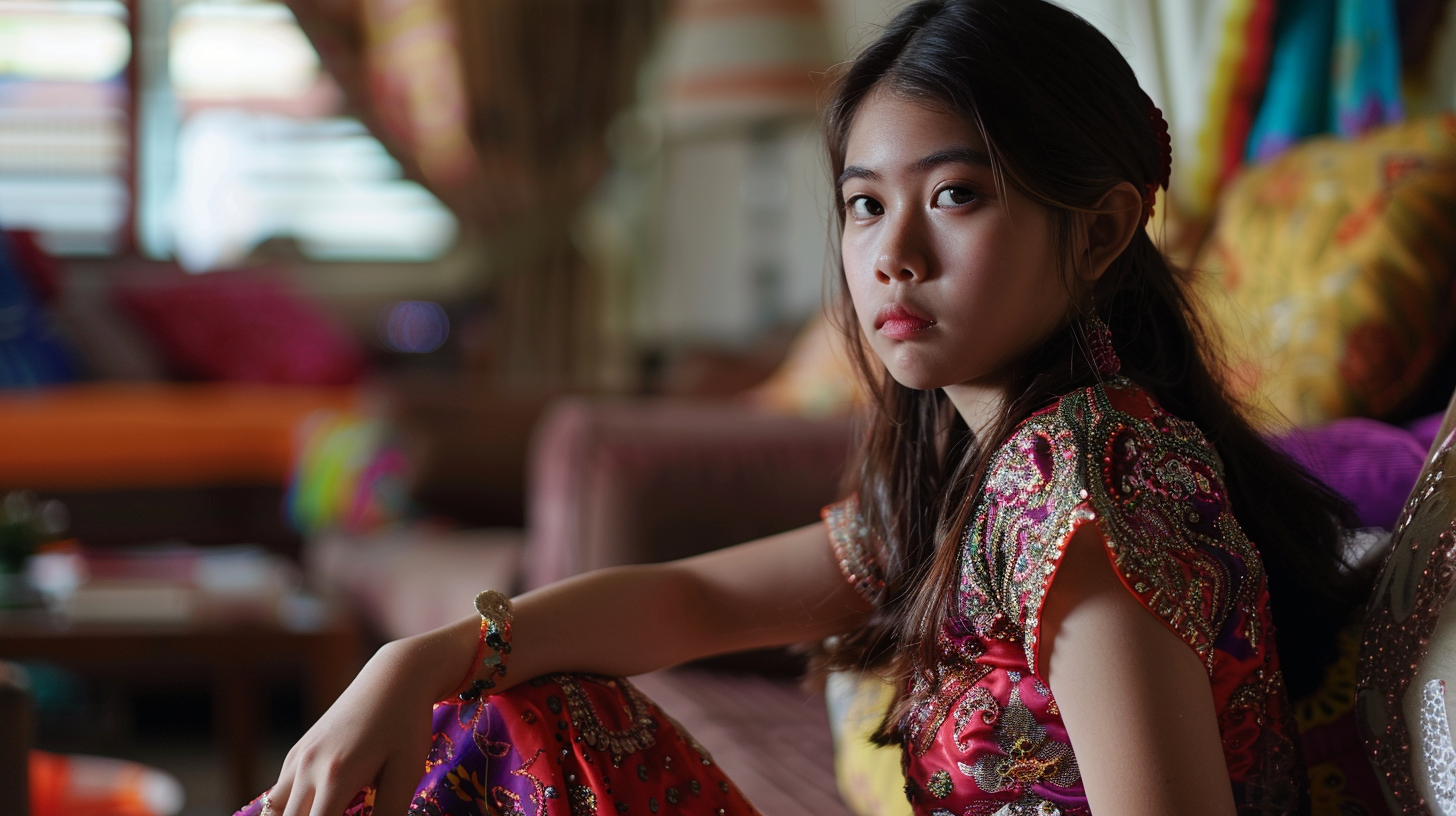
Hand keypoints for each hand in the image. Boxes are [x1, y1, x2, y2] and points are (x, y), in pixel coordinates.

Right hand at [264, 624, 474, 815]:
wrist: (395, 677)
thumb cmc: (406, 725)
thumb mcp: (406, 773)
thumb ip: (388, 813)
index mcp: (336, 777)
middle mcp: (307, 768)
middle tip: (343, 812)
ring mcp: (298, 757)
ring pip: (274, 810)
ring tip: (327, 810)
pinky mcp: (297, 750)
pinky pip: (280, 791)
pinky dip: (292, 806)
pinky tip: (319, 805)